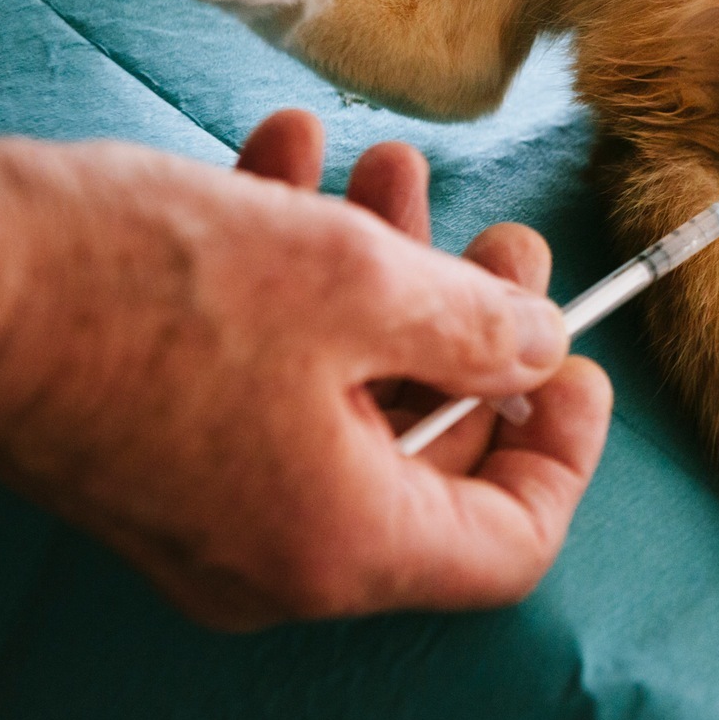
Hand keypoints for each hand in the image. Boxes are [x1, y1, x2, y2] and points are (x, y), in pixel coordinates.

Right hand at [0, 111, 610, 628]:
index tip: (579, 360)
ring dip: (382, 275)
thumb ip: (479, 327)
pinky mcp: (162, 450)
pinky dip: (294, 281)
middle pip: (434, 454)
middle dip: (471, 327)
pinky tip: (291, 165)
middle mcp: (279, 554)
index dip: (565, 447)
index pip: (511, 541)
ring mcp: (213, 507)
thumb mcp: (357, 284)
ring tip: (389, 167)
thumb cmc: (139, 283)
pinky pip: (266, 381)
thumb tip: (543, 351)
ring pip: (348, 395)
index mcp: (343, 544)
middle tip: (496, 232)